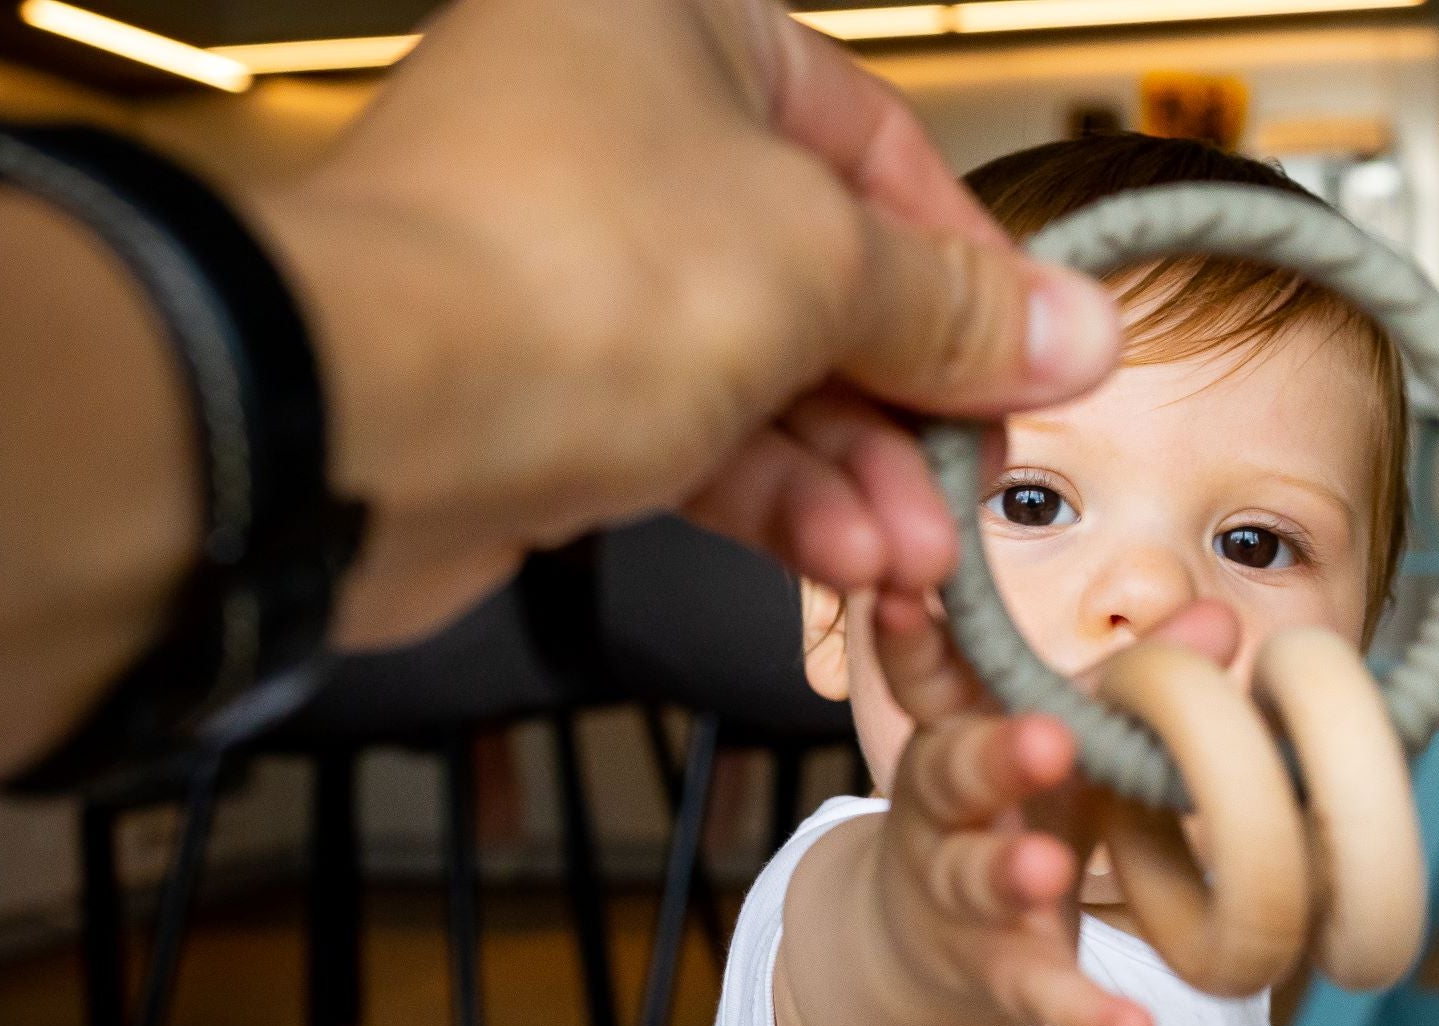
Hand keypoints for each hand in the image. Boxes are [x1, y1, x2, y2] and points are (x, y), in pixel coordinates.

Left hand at [255, 0, 1124, 645]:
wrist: (368, 419)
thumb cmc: (561, 275)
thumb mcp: (823, 272)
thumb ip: (955, 309)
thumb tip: (1070, 327)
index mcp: (678, 24)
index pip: (876, 146)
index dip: (971, 270)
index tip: (1040, 361)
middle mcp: (615, 128)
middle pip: (822, 270)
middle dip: (910, 400)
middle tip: (974, 481)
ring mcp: (572, 260)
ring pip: (760, 369)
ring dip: (853, 473)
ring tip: (911, 556)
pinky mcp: (541, 383)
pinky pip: (692, 434)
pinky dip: (775, 499)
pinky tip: (842, 559)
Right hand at [860, 591, 1243, 1025]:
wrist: (928, 943)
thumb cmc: (1011, 805)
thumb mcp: (1061, 735)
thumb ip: (1130, 681)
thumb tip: (1222, 618)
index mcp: (955, 729)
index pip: (929, 677)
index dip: (912, 638)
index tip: (901, 593)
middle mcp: (941, 806)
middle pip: (950, 774)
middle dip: (994, 755)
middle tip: (1044, 738)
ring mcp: (957, 892)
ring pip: (973, 881)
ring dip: (1009, 874)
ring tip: (1047, 871)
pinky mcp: (990, 971)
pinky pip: (1034, 991)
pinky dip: (1082, 1012)